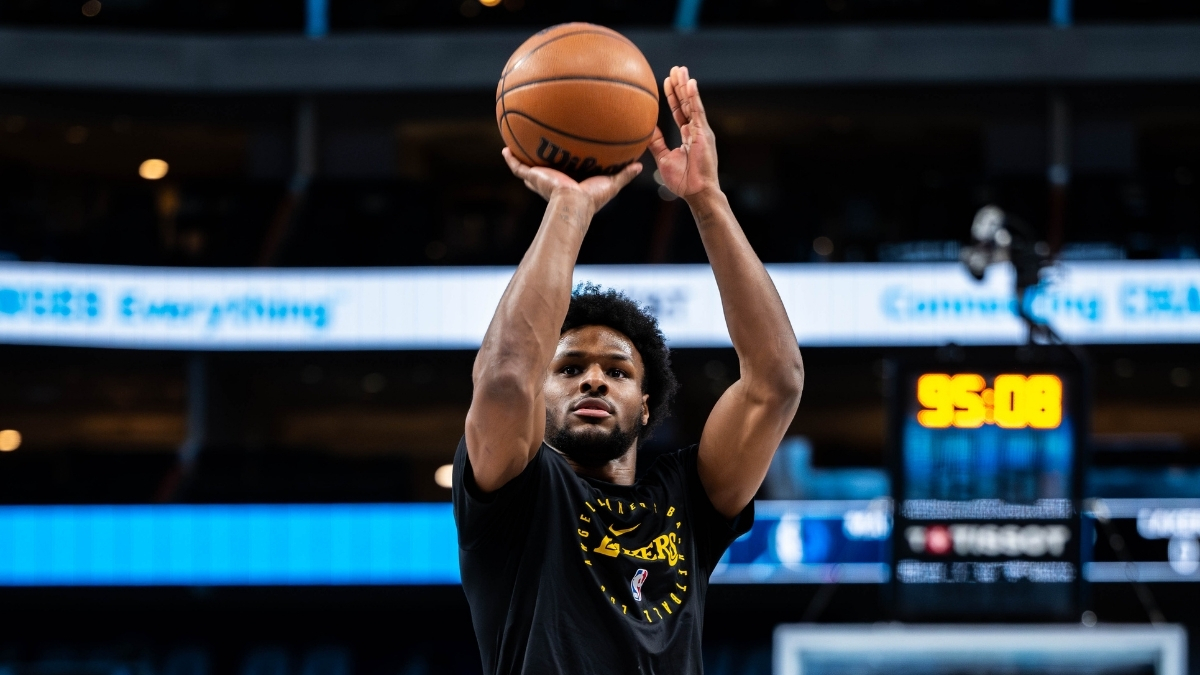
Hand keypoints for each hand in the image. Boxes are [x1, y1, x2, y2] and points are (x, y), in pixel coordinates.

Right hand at [502, 148, 641, 215]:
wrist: (574, 203)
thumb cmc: (592, 199)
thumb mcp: (611, 183)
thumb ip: (624, 174)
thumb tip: (640, 165)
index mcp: (567, 184)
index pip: (561, 176)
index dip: (559, 169)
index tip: (558, 158)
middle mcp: (552, 180)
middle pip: (542, 173)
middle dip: (538, 165)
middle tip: (535, 153)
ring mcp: (541, 178)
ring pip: (527, 168)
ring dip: (520, 158)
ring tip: (513, 146)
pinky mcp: (533, 176)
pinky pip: (518, 167)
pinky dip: (510, 159)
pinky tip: (504, 149)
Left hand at [648, 66, 719, 200]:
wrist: (696, 192)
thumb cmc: (682, 180)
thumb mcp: (663, 158)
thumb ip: (656, 142)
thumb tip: (645, 129)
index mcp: (688, 136)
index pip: (679, 112)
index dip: (673, 98)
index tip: (667, 82)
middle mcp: (696, 131)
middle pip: (686, 104)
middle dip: (679, 86)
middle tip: (674, 69)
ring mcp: (701, 131)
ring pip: (691, 103)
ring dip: (685, 86)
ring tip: (680, 70)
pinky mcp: (704, 133)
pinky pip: (697, 111)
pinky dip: (694, 97)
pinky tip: (690, 83)